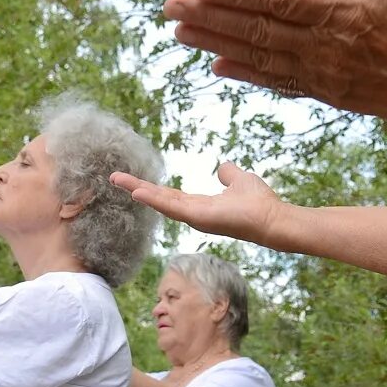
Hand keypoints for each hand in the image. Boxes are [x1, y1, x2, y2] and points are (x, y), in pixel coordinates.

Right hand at [108, 161, 287, 245]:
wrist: (272, 218)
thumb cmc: (259, 203)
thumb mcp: (239, 180)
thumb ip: (228, 174)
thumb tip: (222, 167)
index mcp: (201, 206)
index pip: (171, 196)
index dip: (152, 188)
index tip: (133, 181)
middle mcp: (194, 214)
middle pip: (160, 199)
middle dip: (137, 188)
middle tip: (114, 177)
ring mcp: (195, 218)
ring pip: (161, 203)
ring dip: (140, 191)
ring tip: (118, 180)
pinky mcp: (199, 218)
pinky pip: (173, 207)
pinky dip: (154, 199)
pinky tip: (138, 191)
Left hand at [159, 0, 386, 133]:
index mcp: (345, 14)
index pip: (280, 0)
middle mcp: (327, 48)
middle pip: (258, 30)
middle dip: (210, 17)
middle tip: (170, 5)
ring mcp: (323, 75)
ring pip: (259, 57)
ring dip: (216, 43)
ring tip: (179, 31)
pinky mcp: (325, 93)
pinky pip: (277, 81)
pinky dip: (245, 73)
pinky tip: (216, 64)